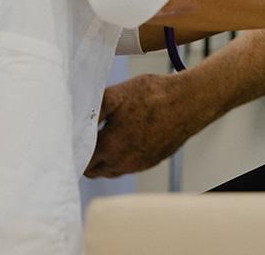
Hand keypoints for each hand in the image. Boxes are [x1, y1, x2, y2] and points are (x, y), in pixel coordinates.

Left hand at [85, 72, 211, 177]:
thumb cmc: (154, 95)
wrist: (190, 101)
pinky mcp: (153, 161)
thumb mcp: (117, 94)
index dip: (75, 150)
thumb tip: (74, 118)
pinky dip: (124, 155)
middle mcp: (124, 162)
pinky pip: (130, 165)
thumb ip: (92, 109)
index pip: (82, 162)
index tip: (74, 138)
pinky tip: (129, 135)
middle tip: (89, 136)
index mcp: (111, 147)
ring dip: (107, 158)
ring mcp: (140, 164)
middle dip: (88, 157)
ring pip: (113, 170)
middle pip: (95, 170)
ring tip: (109, 135)